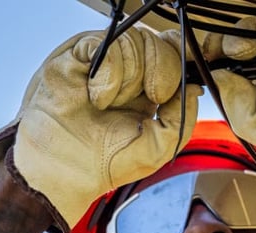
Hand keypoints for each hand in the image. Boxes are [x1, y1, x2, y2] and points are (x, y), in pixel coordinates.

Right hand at [0, 27, 199, 232]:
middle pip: (161, 44)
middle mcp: (131, 72)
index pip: (176, 58)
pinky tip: (96, 95)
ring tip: (106, 105)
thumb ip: (181, 121)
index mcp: (151, 92)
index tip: (173, 89)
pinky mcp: (82, 54)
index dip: (181, 64)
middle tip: (151, 97)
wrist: (63, 169)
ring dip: (128, 78)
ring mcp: (106, 60)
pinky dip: (108, 72)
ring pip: (136, 40)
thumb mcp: (156, 151)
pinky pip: (108, 42)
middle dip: (162, 71)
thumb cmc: (104, 164)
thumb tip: (193, 88)